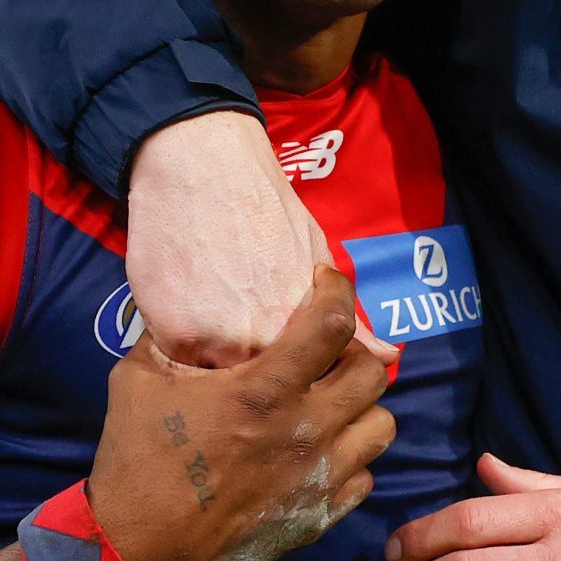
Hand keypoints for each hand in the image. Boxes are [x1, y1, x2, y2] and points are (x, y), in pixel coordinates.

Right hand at [88, 267, 396, 560]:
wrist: (138, 549)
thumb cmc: (135, 459)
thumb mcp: (137, 378)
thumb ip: (167, 335)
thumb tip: (179, 305)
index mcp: (265, 390)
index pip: (333, 323)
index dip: (337, 290)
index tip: (323, 283)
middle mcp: (305, 430)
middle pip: (373, 373)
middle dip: (354, 351)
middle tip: (326, 352)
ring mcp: (318, 477)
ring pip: (382, 425)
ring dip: (360, 406)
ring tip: (330, 402)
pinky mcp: (319, 515)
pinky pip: (365, 475)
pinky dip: (351, 457)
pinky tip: (319, 451)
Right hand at [129, 112, 389, 366]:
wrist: (201, 167)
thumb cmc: (264, 208)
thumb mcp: (315, 257)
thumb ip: (346, 319)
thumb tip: (388, 358)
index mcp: (305, 331)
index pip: (308, 386)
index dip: (295, 376)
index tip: (284, 353)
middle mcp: (264, 345)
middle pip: (261, 392)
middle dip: (254, 379)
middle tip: (242, 335)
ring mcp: (215, 344)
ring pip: (217, 385)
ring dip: (217, 372)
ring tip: (214, 323)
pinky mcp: (172, 336)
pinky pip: (179, 366)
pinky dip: (181, 353)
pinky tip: (186, 316)